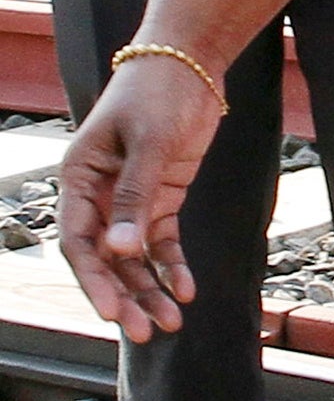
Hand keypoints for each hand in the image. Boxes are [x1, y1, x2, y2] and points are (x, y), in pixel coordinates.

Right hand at [61, 52, 222, 340]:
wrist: (188, 67)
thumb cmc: (158, 95)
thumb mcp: (148, 144)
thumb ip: (135, 198)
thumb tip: (120, 249)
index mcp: (79, 176)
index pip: (79, 239)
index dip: (94, 279)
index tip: (113, 313)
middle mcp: (99, 192)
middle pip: (105, 257)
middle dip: (124, 295)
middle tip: (146, 333)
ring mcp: (129, 198)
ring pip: (133, 255)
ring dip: (150, 288)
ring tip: (172, 322)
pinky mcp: (160, 198)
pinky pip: (161, 241)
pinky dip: (172, 266)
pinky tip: (186, 291)